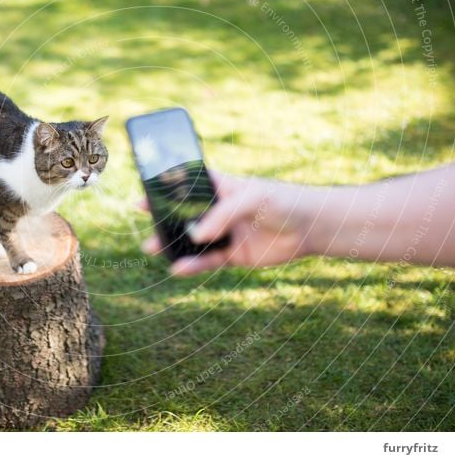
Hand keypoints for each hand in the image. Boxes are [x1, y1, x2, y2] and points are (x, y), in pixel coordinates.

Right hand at [140, 171, 314, 275]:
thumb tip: (195, 236)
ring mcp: (226, 233)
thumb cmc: (284, 201)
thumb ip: (222, 215)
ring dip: (173, 246)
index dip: (165, 190)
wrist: (312, 228)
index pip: (188, 185)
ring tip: (153, 249)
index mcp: (222, 187)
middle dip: (164, 222)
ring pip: (193, 241)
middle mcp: (221, 210)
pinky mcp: (234, 255)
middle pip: (186, 216)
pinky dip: (193, 265)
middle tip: (144, 228)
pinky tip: (179, 269)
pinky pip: (208, 261)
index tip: (143, 197)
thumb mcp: (251, 199)